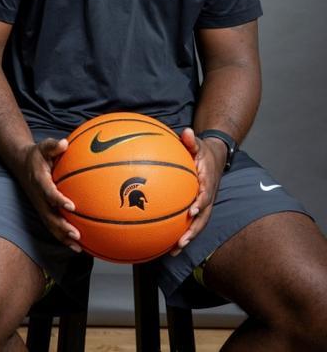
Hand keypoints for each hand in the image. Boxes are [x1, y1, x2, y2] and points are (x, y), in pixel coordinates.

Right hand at [15, 138, 81, 251]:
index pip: (48, 192)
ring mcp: (40, 207)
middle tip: (76, 234)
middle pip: (50, 216)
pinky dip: (64, 237)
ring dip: (63, 237)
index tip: (71, 206)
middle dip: (62, 227)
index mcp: (40, 181)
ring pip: (51, 225)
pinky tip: (78, 246)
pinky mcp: (43, 212)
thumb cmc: (37, 155)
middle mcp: (39, 197)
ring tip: (79, 247)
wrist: (22, 164)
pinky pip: (53, 227)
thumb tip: (64, 142)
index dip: (58, 200)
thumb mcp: (43, 146)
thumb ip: (53, 145)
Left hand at [170, 128, 224, 254]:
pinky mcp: (199, 208)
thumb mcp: (198, 144)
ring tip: (174, 251)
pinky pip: (192, 223)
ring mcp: (205, 204)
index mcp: (207, 182)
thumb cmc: (202, 151)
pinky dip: (183, 234)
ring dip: (188, 238)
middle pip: (203, 217)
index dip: (200, 203)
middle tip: (181, 241)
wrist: (215, 158)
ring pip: (198, 224)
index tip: (191, 211)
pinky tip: (168, 245)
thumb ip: (191, 140)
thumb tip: (187, 132)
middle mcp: (208, 196)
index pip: (206, 194)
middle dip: (193, 231)